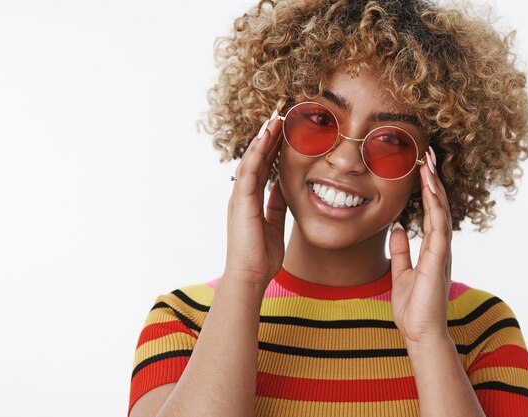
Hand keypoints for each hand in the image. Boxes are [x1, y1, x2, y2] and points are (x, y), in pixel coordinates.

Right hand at [223, 106, 287, 288]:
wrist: (250, 276)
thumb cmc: (261, 255)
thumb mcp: (275, 222)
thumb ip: (278, 204)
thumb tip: (287, 187)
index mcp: (251, 199)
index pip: (264, 166)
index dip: (274, 147)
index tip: (286, 129)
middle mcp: (243, 194)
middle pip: (256, 157)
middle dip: (268, 135)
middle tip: (281, 113)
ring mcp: (239, 196)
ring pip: (251, 159)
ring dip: (263, 137)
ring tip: (275, 116)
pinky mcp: (240, 201)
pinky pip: (249, 171)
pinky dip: (258, 152)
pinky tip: (267, 136)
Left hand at [389, 146, 452, 343]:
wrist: (419, 333)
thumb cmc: (413, 307)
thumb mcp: (401, 273)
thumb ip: (400, 251)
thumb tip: (396, 228)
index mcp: (431, 248)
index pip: (430, 211)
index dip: (425, 189)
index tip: (419, 167)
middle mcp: (440, 247)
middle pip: (438, 206)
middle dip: (432, 180)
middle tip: (426, 155)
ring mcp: (441, 253)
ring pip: (441, 212)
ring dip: (434, 187)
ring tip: (428, 164)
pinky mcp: (439, 260)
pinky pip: (439, 229)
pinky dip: (435, 208)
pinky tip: (430, 191)